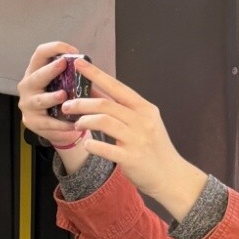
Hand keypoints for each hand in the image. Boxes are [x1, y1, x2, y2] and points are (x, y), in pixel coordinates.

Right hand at [18, 40, 86, 148]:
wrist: (53, 127)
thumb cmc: (60, 101)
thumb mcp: (64, 85)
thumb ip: (73, 76)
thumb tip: (91, 68)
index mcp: (35, 71)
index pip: (40, 53)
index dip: (55, 48)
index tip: (74, 51)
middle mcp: (28, 86)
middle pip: (37, 76)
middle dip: (50, 70)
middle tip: (62, 64)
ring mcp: (28, 104)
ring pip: (40, 100)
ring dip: (52, 97)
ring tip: (63, 95)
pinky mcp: (32, 122)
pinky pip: (48, 123)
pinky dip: (61, 124)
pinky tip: (73, 124)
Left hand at [62, 58, 207, 219]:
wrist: (171, 175)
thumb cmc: (154, 147)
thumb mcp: (145, 122)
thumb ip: (122, 108)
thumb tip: (96, 91)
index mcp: (145, 109)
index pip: (117, 87)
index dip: (96, 74)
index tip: (79, 64)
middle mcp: (142, 121)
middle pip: (105, 104)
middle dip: (81, 103)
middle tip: (67, 106)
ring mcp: (137, 139)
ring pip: (103, 122)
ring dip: (84, 121)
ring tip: (76, 124)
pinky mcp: (131, 158)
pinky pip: (104, 148)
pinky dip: (92, 145)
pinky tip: (87, 145)